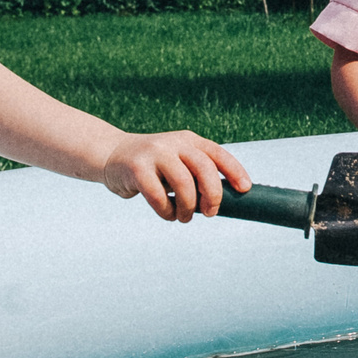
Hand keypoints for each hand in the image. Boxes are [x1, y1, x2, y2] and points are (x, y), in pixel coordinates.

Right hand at [96, 129, 251, 221]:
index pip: (218, 154)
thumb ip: (196, 175)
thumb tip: (222, 202)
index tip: (245, 189)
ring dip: (188, 208)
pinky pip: (159, 196)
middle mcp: (174, 143)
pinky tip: (167, 213)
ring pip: (184, 184)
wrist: (112, 155)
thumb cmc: (154, 168)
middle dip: (213, 195)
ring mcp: (155, 153)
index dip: (235, 171)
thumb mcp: (178, 163)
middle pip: (204, 168)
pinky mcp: (137, 168)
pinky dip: (167, 211)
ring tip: (184, 217)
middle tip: (211, 213)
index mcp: (189, 140)